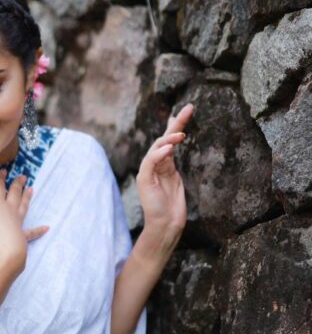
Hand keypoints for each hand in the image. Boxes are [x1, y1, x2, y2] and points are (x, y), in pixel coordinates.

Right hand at [0, 170, 48, 272]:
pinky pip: (32, 231)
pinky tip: (46, 228)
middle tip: (23, 176)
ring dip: (27, 197)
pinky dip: (39, 230)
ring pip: (23, 206)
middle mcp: (9, 210)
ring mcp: (18, 222)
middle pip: (14, 194)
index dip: (0, 179)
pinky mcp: (23, 235)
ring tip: (31, 189)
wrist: (8, 252)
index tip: (4, 171)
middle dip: (17, 184)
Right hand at [135, 103, 193, 248]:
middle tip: (189, 109)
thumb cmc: (172, 206)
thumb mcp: (177, 180)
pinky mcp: (144, 179)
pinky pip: (150, 162)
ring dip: (169, 139)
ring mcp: (148, 171)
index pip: (170, 139)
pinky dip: (159, 154)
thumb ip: (174, 163)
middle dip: (176, 123)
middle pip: (164, 138)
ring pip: (156, 148)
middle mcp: (155, 164)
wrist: (165, 224)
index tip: (187, 110)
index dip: (177, 124)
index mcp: (164, 163)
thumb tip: (176, 146)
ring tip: (180, 134)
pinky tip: (168, 148)